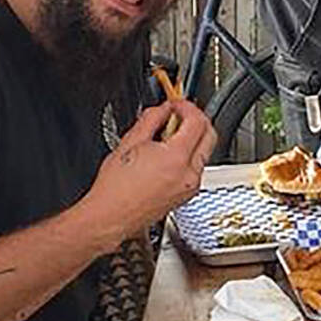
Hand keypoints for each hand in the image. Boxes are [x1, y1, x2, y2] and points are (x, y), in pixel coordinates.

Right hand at [85, 99, 215, 243]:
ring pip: (205, 151)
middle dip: (196, 119)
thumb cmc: (114, 188)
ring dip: (193, 137)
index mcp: (175, 159)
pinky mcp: (188, 193)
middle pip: (210, 135)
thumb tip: (164, 109)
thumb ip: (151, 119)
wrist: (110, 217)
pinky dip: (188, 154)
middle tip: (177, 114)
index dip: (187, 106)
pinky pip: (196, 166)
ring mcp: (191, 186)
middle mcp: (189, 174)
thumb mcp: (129, 143)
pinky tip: (167, 154)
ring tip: (167, 135)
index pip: (196, 121)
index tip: (176, 104)